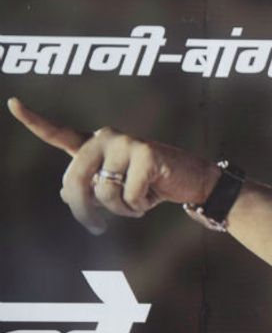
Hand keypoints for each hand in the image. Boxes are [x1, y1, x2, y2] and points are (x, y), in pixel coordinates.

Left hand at [7, 98, 219, 234]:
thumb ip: (88, 189)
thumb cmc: (151, 186)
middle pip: (76, 180)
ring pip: (104, 193)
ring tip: (138, 201)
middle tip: (95, 228)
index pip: (60, 134)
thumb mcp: (115, 189)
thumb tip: (67, 194)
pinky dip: (140, 206)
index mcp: (94, 144)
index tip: (12, 104)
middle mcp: (106, 137)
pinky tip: (153, 195)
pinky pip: (128, 196)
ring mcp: (126, 143)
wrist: (192, 182)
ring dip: (121, 210)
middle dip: (83, 210)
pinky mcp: (146, 155)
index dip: (35, 121)